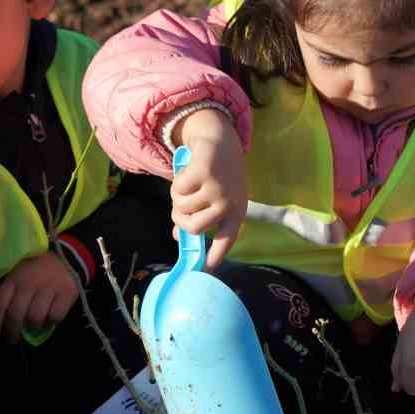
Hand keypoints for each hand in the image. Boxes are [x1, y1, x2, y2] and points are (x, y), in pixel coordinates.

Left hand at [0, 250, 79, 342]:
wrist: (66, 257)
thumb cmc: (36, 271)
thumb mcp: (18, 276)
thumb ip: (10, 295)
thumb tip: (2, 322)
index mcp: (14, 279)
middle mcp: (29, 283)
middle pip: (16, 315)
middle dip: (13, 331)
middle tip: (14, 339)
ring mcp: (48, 287)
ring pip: (35, 318)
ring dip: (33, 327)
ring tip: (33, 326)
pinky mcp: (66, 293)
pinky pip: (55, 316)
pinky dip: (51, 322)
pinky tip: (49, 319)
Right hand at [171, 108, 246, 268]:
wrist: (221, 140)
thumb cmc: (218, 175)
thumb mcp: (215, 198)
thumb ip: (198, 217)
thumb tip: (178, 236)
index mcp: (237, 213)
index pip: (226, 241)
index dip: (214, 258)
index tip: (203, 273)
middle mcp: (230, 203)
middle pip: (194, 227)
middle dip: (181, 218)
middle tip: (181, 207)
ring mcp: (218, 188)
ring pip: (182, 207)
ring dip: (178, 198)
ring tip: (189, 186)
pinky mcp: (204, 172)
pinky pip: (178, 190)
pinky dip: (177, 183)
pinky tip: (189, 174)